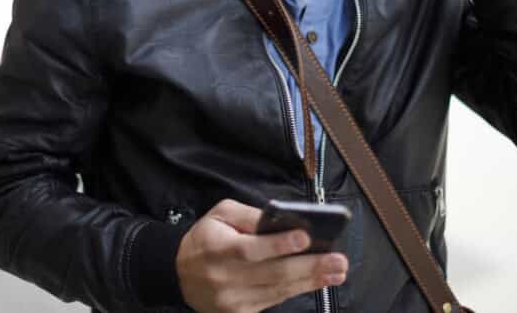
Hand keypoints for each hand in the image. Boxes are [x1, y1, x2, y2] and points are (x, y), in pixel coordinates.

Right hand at [175, 199, 348, 312]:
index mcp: (218, 249)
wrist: (179, 274)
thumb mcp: (220, 215)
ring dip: (310, 281)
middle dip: (309, 267)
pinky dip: (295, 291)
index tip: (306, 238)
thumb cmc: (205, 239)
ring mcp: (233, 301)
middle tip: (337, 261)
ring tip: (336, 272)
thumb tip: (282, 220)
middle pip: (272, 274)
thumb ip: (249, 215)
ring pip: (278, 291)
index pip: (252, 249)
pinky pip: (273, 301)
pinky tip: (315, 282)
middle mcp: (225, 278)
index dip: (280, 245)